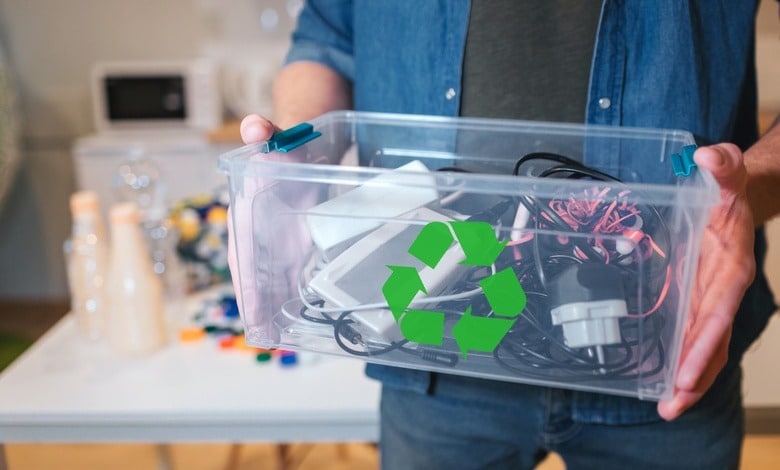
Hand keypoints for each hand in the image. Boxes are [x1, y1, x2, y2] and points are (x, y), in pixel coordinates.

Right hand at [227, 113, 312, 339]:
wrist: (298, 148)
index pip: (243, 252)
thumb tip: (254, 125)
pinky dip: (287, 297)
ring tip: (279, 338)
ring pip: (267, 280)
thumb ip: (267, 134)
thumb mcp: (280, 138)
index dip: (248, 284)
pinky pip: (285, 275)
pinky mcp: (289, 246)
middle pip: (252, 275)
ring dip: (271, 308)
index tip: (253, 313)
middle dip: (258, 307)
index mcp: (248, 210)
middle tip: (267, 338)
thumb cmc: (286, 146)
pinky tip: (296, 317)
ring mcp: (271, 242)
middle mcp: (255, 231)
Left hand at [657, 143, 755, 419]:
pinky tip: (663, 380)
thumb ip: (721, 166)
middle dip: (693, 377)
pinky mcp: (696, 299)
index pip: (717, 313)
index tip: (686, 375)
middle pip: (710, 342)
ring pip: (702, 346)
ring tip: (666, 408)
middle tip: (671, 408)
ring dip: (687, 379)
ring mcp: (709, 298)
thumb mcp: (726, 172)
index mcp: (730, 269)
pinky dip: (681, 359)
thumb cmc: (729, 188)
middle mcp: (721, 290)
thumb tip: (708, 156)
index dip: (703, 346)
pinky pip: (691, 334)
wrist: (737, 196)